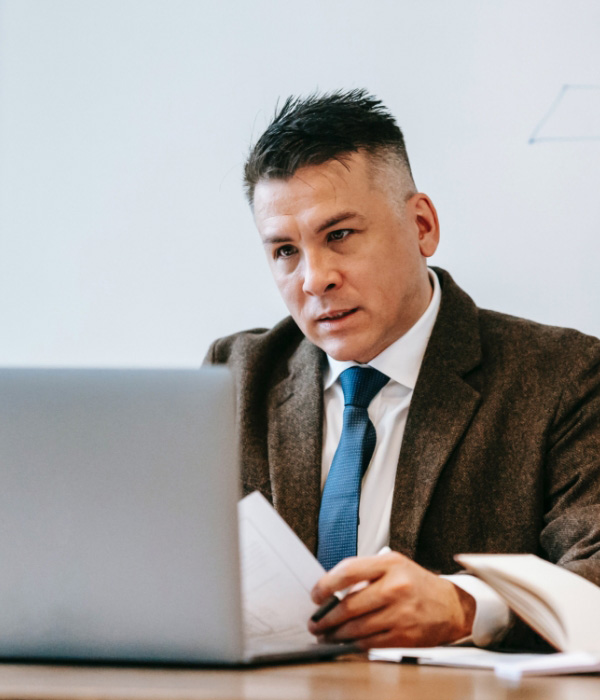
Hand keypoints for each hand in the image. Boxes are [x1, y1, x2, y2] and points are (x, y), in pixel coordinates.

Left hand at [308, 550, 475, 648]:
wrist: (452, 606)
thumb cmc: (417, 584)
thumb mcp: (394, 565)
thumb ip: (366, 573)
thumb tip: (333, 588)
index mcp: (390, 564)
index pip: (348, 571)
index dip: (326, 584)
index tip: (316, 595)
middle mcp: (395, 587)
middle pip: (349, 605)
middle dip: (326, 617)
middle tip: (316, 622)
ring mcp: (401, 613)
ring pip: (357, 627)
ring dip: (336, 634)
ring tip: (326, 634)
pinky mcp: (405, 636)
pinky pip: (370, 643)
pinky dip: (354, 644)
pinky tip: (346, 642)